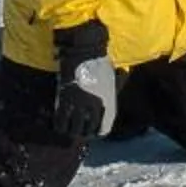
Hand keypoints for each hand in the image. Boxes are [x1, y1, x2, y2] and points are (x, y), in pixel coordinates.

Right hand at [50, 20, 116, 142]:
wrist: (85, 52)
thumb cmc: (100, 60)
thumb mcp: (113, 72)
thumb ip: (119, 78)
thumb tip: (126, 71)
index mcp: (108, 102)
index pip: (104, 128)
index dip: (99, 132)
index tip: (94, 133)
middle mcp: (95, 106)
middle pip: (89, 130)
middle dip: (84, 134)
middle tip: (79, 133)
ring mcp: (80, 104)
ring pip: (75, 128)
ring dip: (72, 132)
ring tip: (69, 131)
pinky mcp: (66, 100)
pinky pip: (61, 121)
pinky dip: (60, 126)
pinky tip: (59, 126)